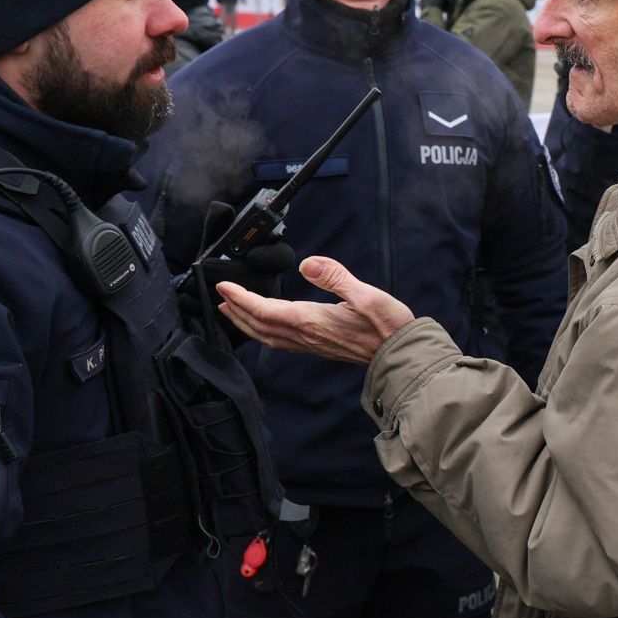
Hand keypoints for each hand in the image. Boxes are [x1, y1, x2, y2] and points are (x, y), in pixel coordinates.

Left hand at [218, 256, 414, 366]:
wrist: (398, 354)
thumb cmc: (386, 325)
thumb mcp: (365, 294)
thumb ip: (335, 277)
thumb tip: (308, 263)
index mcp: (311, 321)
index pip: (265, 310)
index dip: (241, 299)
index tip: (224, 287)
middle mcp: (306, 336)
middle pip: (259, 326)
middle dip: (236, 311)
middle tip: (219, 297)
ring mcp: (310, 345)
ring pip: (267, 337)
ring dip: (246, 324)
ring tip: (232, 312)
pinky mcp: (317, 348)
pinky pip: (280, 342)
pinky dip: (263, 332)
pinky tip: (264, 327)